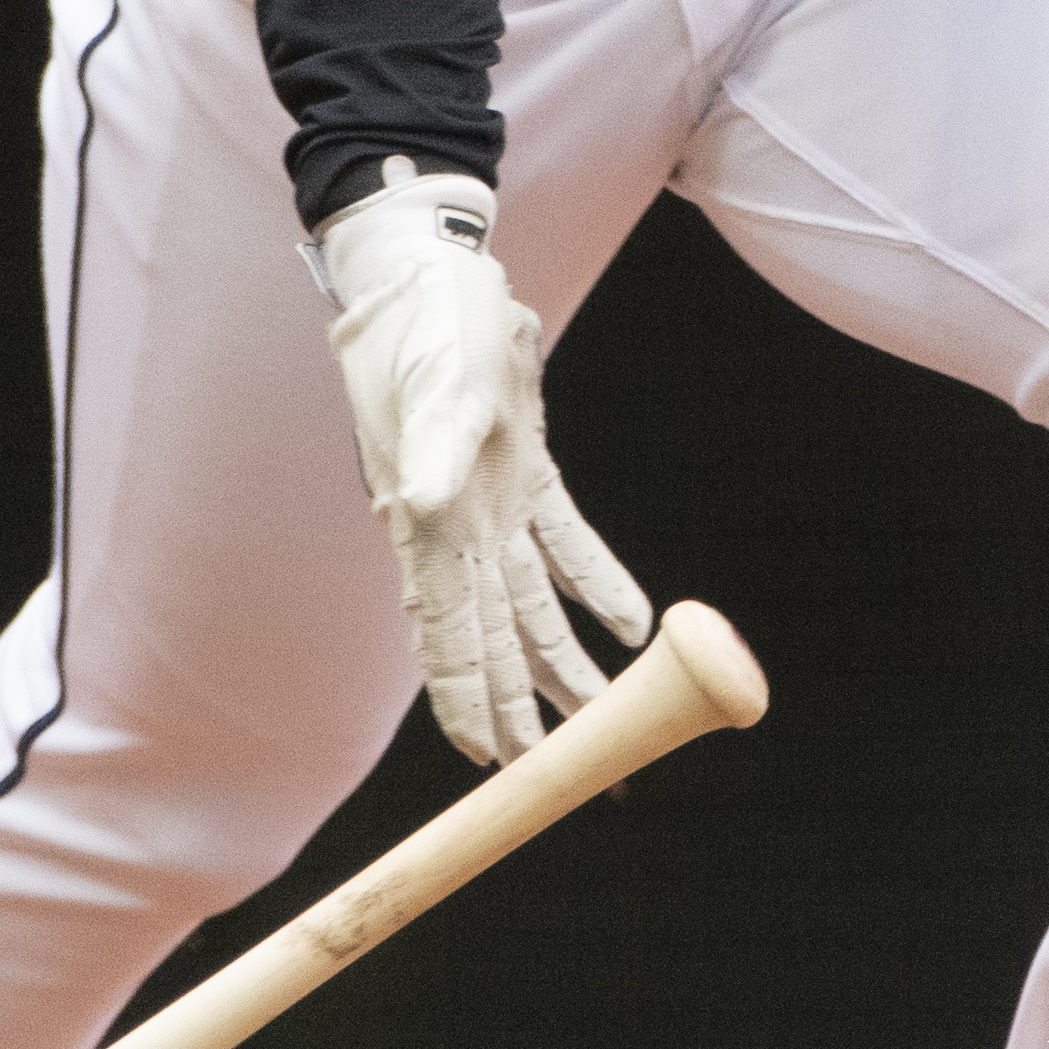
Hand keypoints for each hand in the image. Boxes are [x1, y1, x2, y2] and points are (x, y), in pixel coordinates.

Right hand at [315, 162, 652, 766]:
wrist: (431, 270)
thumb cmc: (425, 323)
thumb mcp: (432, 382)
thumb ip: (429, 451)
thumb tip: (420, 508)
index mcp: (430, 522)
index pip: (451, 632)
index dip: (470, 698)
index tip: (492, 763)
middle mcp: (457, 528)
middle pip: (497, 639)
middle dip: (527, 711)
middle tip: (565, 778)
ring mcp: (491, 504)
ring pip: (534, 608)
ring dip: (566, 666)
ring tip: (602, 728)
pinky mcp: (524, 473)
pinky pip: (566, 545)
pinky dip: (596, 585)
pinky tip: (628, 626)